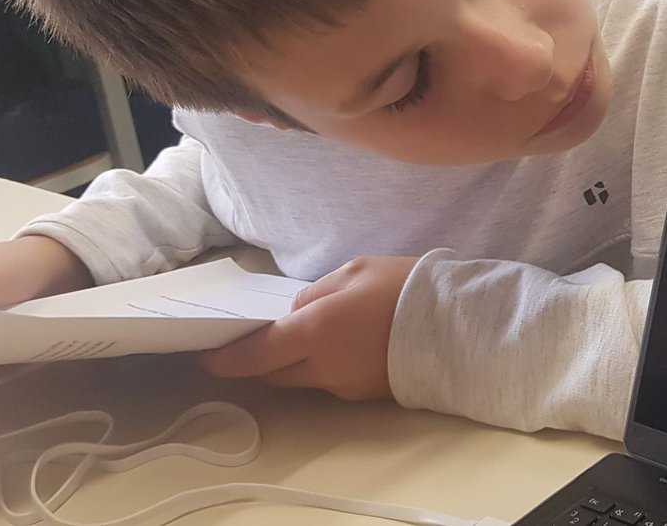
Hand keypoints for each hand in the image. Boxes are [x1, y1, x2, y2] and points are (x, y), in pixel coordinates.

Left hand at [201, 256, 418, 400]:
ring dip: (292, 364)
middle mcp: (323, 368)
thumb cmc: (404, 287)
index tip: (207, 358)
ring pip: (302, 380)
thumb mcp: (354, 272)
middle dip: (256, 362)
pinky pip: (332, 382)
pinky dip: (324, 367)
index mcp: (314, 333)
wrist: (459, 324)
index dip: (226, 359)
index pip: (255, 354)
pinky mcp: (366, 395)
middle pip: (273, 374)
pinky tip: (341, 347)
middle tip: (251, 344)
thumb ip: (314, 295)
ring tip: (303, 340)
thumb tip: (293, 315)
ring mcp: (346, 386)